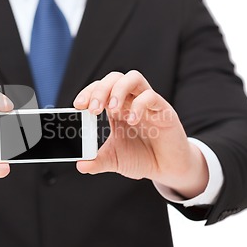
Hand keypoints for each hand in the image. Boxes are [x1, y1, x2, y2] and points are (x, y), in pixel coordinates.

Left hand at [73, 71, 208, 198]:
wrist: (167, 168)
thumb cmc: (142, 158)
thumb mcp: (115, 161)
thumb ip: (97, 161)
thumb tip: (80, 165)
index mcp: (116, 109)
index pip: (100, 88)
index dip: (88, 92)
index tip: (78, 106)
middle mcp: (131, 101)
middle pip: (114, 78)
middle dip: (100, 90)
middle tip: (93, 110)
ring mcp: (147, 104)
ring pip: (133, 78)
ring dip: (119, 90)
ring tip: (112, 109)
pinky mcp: (164, 111)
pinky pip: (151, 96)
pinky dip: (139, 105)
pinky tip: (133, 120)